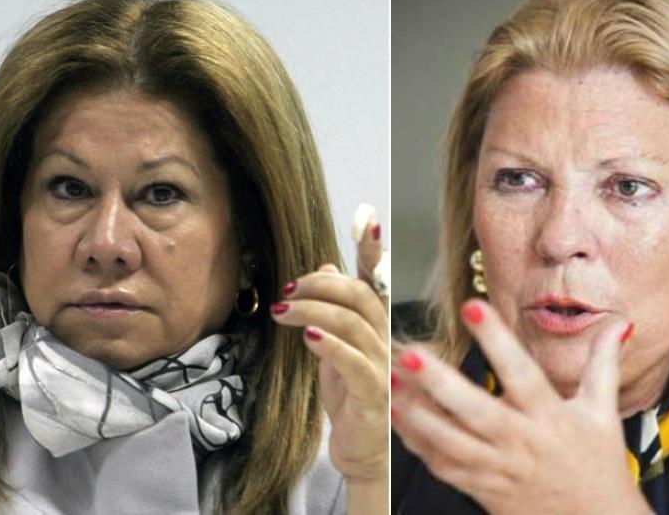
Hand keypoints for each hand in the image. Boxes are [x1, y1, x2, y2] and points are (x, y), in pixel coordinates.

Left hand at [270, 219, 387, 483]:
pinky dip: (330, 344)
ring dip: (312, 310)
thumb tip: (325, 264)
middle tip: (286, 289)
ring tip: (282, 310)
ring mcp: (383, 365)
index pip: (376, 280)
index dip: (372, 250)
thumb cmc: (349, 395)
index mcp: (377, 324)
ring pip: (352, 322)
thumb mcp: (334, 344)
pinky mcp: (373, 394)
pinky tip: (307, 336)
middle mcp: (385, 338)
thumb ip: (331, 307)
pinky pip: (353, 360)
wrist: (361, 448)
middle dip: (320, 284)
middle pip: (360, 295)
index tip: (366, 219)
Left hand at [391, 299, 652, 514]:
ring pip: (450, 442)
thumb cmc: (598, 465)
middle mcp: (520, 442)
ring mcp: (497, 469)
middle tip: (410, 353)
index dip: (496, 339)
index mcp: (550, 417)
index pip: (521, 372)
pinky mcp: (482, 490)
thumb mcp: (603, 413)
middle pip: (474, 411)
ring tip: (391, 382)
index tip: (473, 306)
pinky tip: (399, 417)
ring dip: (417, 413)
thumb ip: (602, 364)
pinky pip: (444, 467)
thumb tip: (618, 325)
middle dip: (439, 383)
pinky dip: (419, 443)